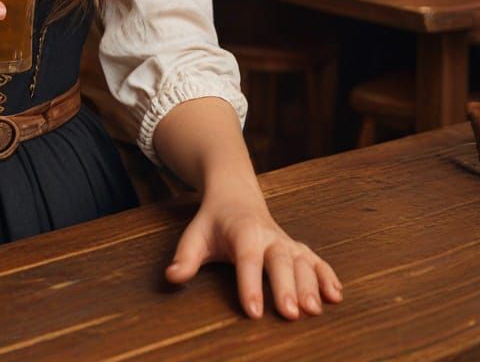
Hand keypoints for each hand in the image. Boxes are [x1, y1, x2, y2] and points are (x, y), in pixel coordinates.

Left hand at [166, 185, 342, 319]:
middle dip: (287, 287)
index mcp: (242, 232)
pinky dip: (328, 275)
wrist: (235, 194)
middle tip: (292, 314)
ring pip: (303, 260)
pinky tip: (336, 296)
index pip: (246, 260)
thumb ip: (185, 257)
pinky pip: (317, 260)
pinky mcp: (297, 248)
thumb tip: (171, 277)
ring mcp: (286, 241)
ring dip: (312, 285)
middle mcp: (268, 236)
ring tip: (315, 310)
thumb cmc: (214, 221)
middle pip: (280, 261)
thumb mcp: (195, 235)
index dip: (250, 285)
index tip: (254, 312)